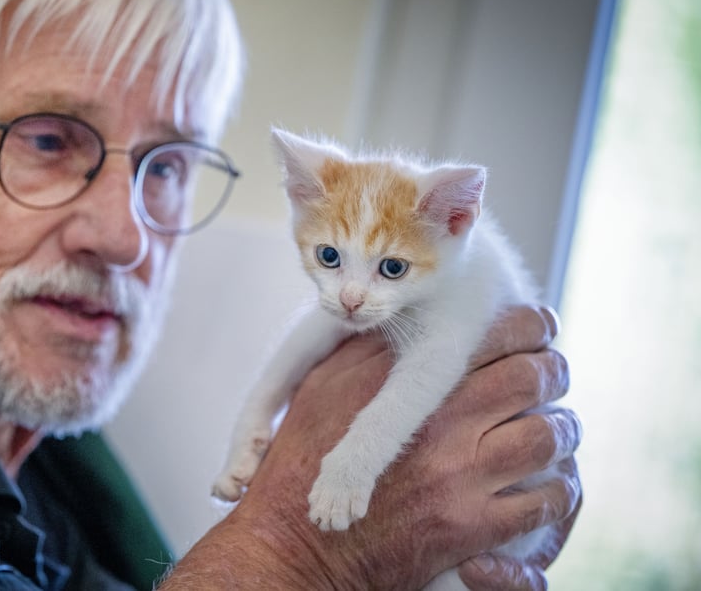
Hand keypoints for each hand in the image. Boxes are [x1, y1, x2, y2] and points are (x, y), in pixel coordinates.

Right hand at [163, 305, 580, 589]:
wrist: (299, 544)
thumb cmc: (302, 461)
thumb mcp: (319, 388)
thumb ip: (364, 349)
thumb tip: (402, 317)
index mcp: (401, 378)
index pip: (488, 334)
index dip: (527, 323)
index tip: (535, 325)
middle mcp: (435, 420)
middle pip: (529, 377)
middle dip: (552, 369)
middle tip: (553, 370)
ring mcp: (458, 475)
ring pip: (547, 434)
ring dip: (562, 426)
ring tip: (557, 423)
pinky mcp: (471, 526)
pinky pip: (543, 500)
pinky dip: (558, 487)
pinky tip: (551, 479)